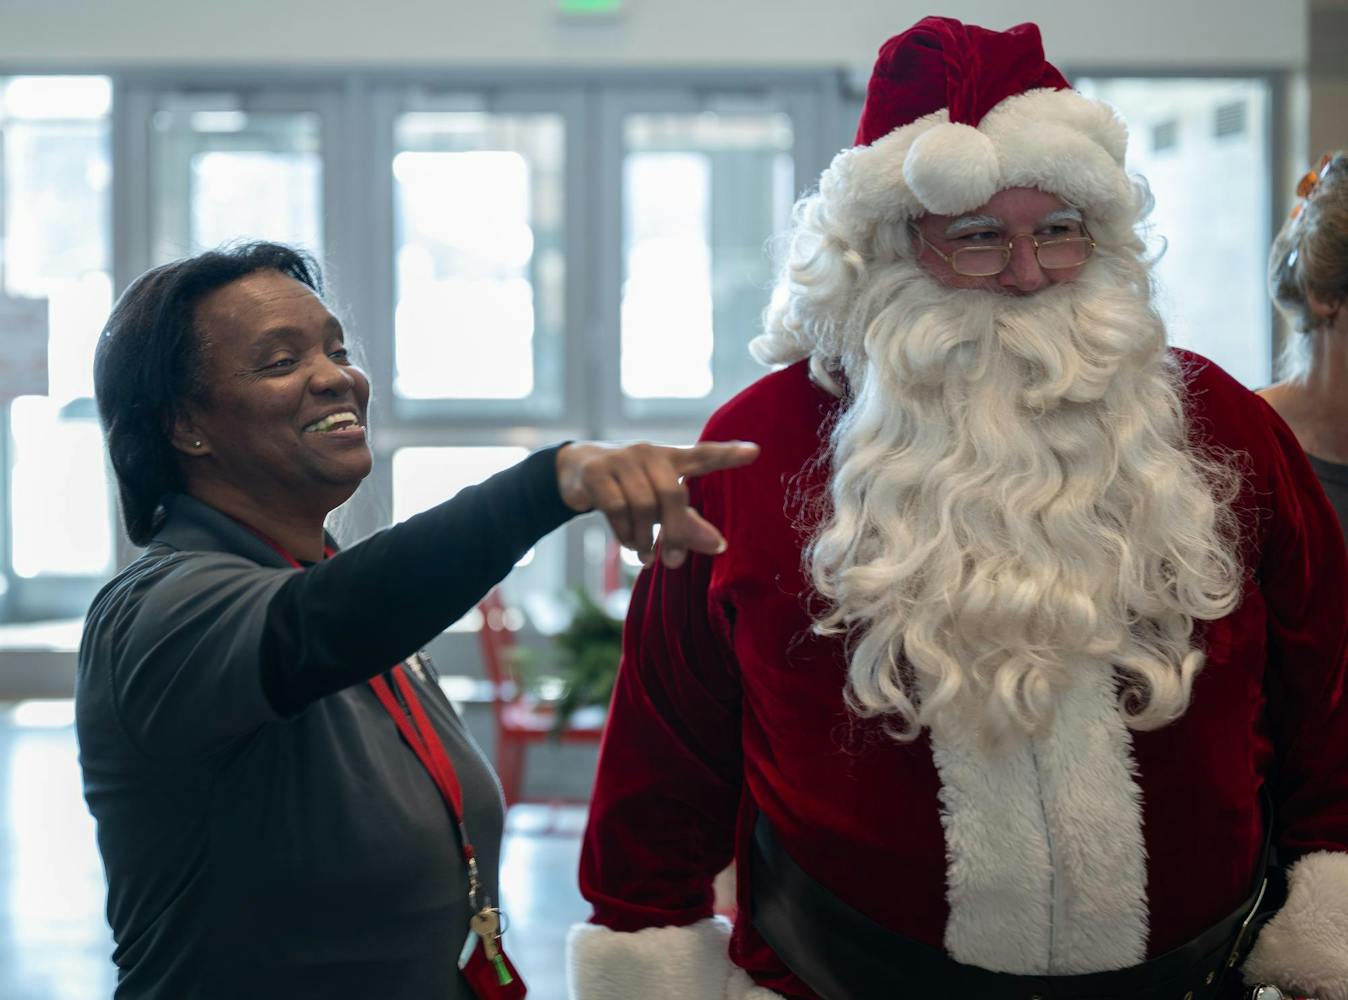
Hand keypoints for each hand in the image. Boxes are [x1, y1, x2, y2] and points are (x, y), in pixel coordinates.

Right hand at [555, 440, 759, 568]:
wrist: (576, 471)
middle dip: (676, 532)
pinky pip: (616, 508)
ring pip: (643, 504)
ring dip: (646, 538)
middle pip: (673, 494)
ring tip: (646, 556)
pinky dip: (625, 534)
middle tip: (675, 563)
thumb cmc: (629, 488)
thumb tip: (719, 547)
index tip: (755, 452)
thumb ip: (688, 524)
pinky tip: (629, 545)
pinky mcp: (597, 471)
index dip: (728, 454)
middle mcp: (650, 453)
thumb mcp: (658, 505)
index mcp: (671, 458)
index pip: (704, 455)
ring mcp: (621, 458)